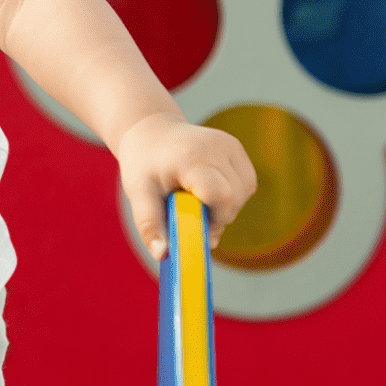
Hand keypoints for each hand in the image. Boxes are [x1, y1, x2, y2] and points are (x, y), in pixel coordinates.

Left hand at [116, 112, 256, 261]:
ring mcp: (229, 145)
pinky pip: (246, 182)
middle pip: (234, 199)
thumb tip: (162, 254)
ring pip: (244, 192)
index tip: (193, 223)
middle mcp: (216, 147)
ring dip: (226, 206)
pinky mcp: (236, 147)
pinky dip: (233, 194)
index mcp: (191, 158)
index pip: (220, 196)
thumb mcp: (138, 194)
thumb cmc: (143, 164)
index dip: (213, 219)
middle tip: (190, 212)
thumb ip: (150, 225)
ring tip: (197, 198)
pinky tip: (209, 189)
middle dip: (217, 216)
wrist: (151, 130)